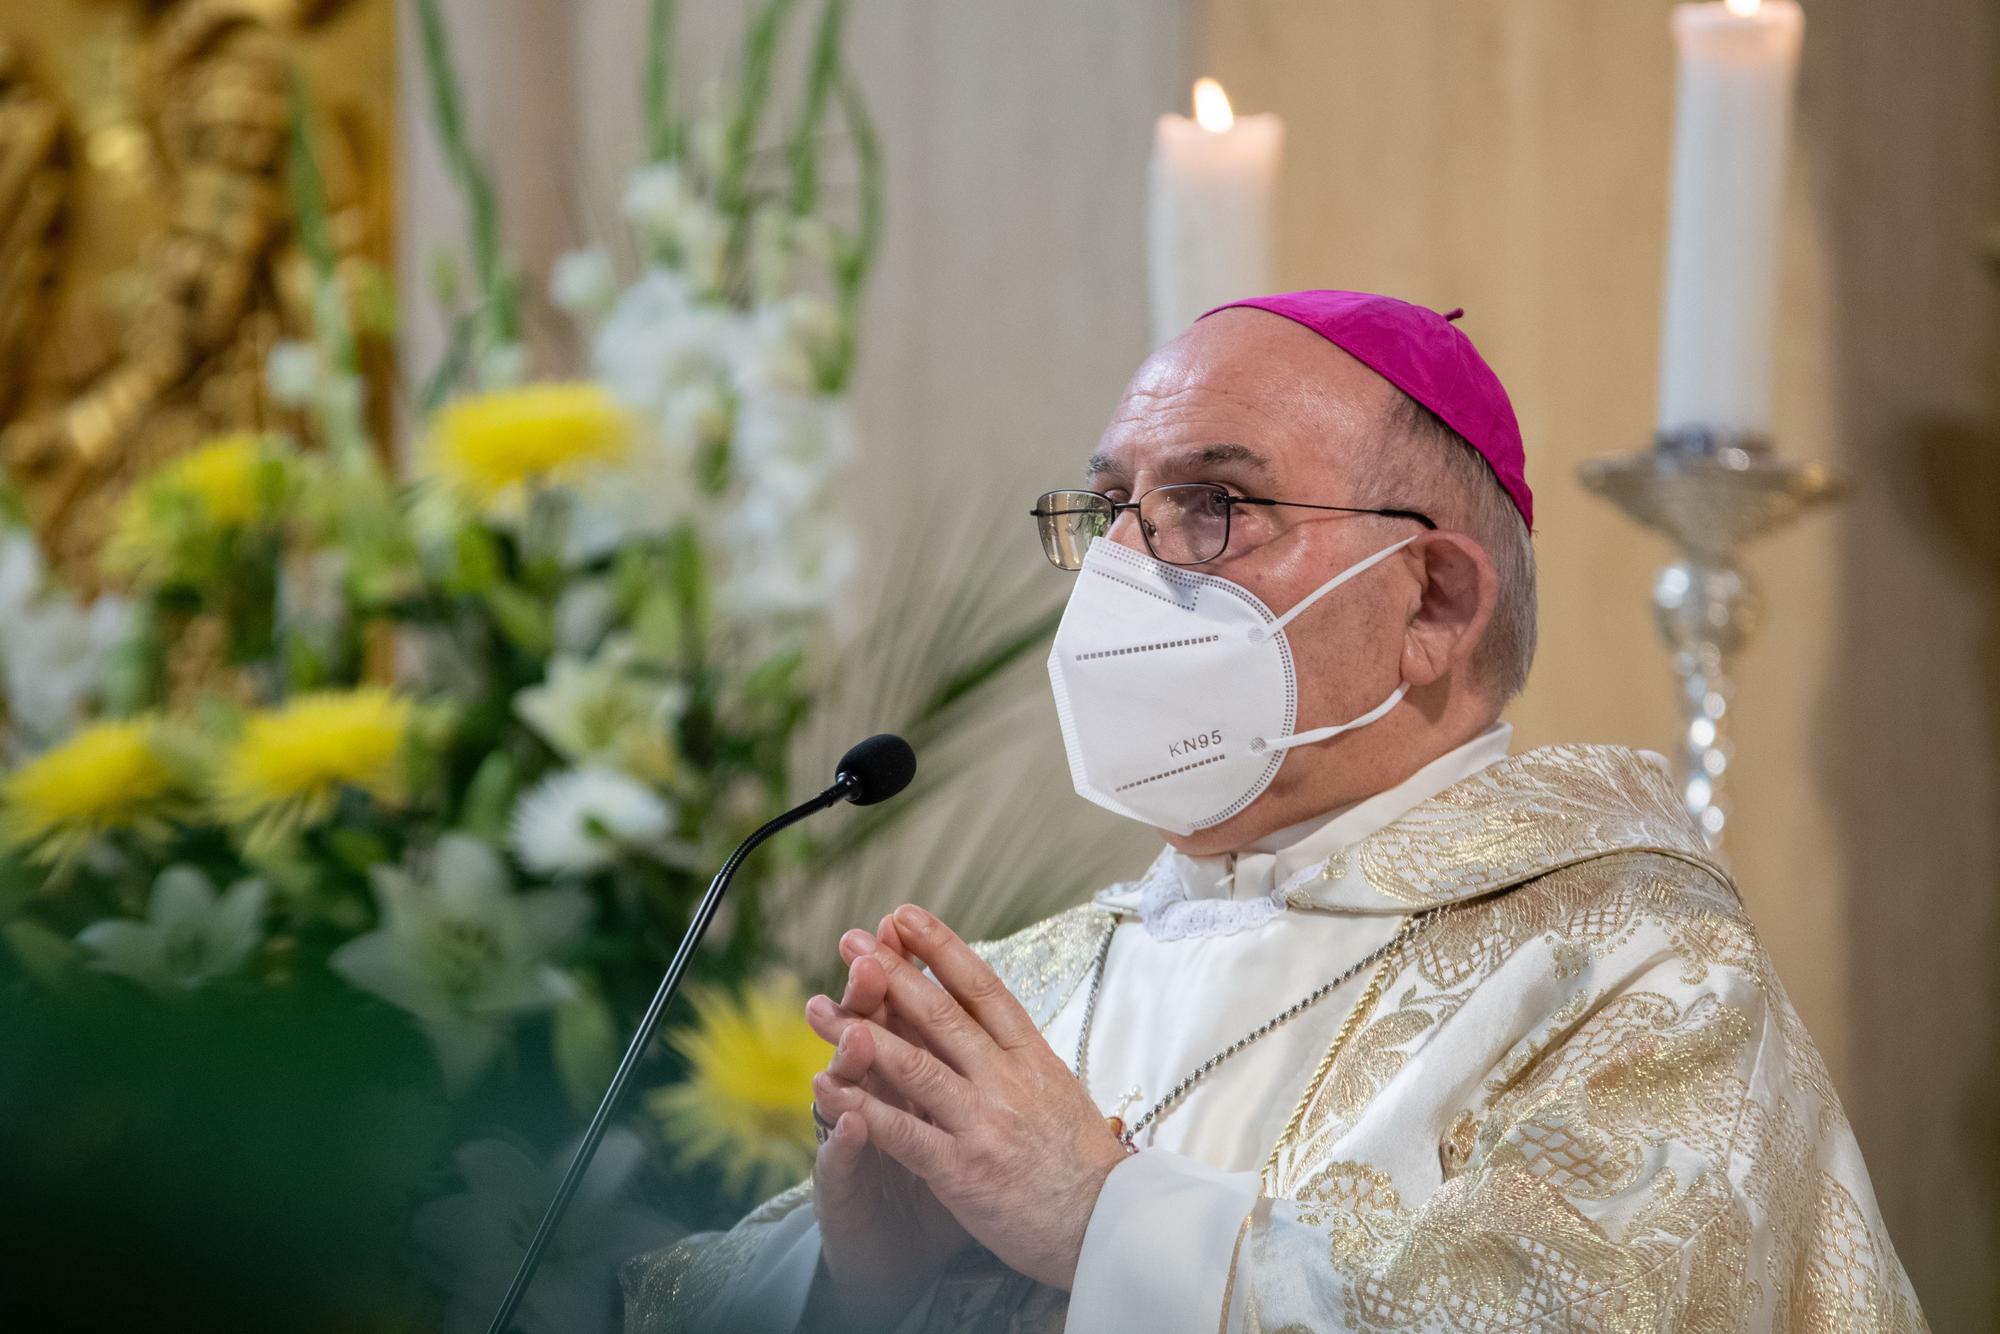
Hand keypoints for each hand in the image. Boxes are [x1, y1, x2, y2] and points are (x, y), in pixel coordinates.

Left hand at [806, 904, 1128, 1290]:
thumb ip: (1016, 1052)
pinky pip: (902, 1133)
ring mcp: (983, 1123)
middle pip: (940, 1015)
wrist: (1109, 1225)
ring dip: (859, 1034)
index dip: (940, 947)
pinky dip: (861, 1110)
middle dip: (890, 974)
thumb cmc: (1082, 1162)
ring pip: (913, 1066)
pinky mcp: (962, 1170)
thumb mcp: (1058, 1088)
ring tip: (818, 1008)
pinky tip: (826, 1090)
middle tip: (851, 941)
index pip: (982, 988)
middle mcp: (1006, 1080)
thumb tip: (983, 1010)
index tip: (904, 916)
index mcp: (1031, 1056)